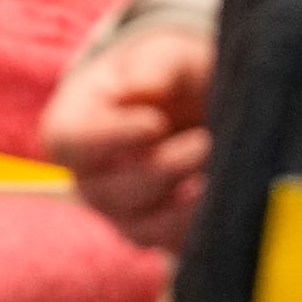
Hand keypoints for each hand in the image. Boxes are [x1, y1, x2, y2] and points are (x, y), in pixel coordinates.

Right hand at [42, 23, 216, 255]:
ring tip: (221, 177)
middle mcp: (89, 178)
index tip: (156, 122)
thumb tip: (142, 89)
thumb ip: (155, 66)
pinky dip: (201, 229)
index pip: (76, 142)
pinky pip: (173, 246)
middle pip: (113, 191)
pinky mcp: (156, 233)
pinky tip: (229, 203)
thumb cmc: (166, 73)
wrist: (189, 99)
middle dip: (164, 168)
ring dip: (184, 209)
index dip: (114, 137)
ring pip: (142, 228)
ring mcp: (120, 212)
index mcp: (72, 127)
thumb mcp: (164, 55)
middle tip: (205, 141)